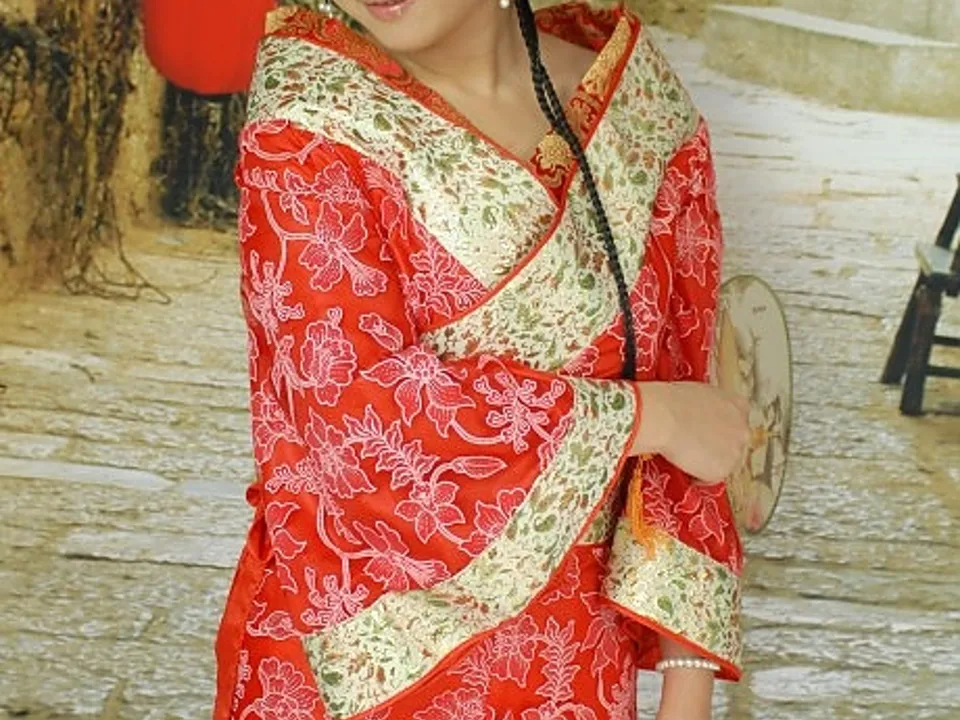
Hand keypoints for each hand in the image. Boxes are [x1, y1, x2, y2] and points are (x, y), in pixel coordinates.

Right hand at [633, 382, 749, 484]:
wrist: (663, 417)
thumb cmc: (671, 403)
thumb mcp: (698, 395)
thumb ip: (709, 408)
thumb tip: (699, 418)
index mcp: (738, 405)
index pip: (736, 423)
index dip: (719, 430)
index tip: (708, 434)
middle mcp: (742, 429)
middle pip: (733, 445)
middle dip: (716, 448)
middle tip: (695, 448)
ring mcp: (735, 451)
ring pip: (723, 463)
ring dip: (708, 463)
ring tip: (688, 460)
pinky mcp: (723, 470)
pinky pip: (711, 478)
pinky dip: (699, 478)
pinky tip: (685, 468)